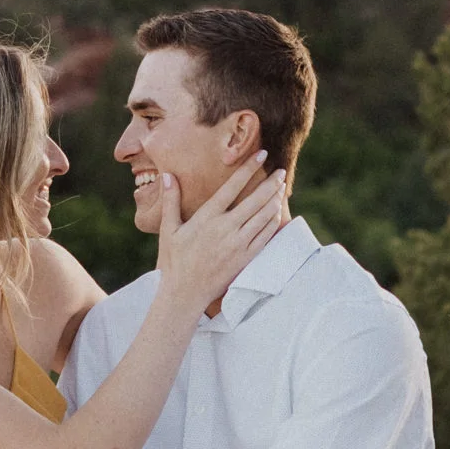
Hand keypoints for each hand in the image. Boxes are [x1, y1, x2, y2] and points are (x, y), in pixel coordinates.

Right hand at [155, 156, 286, 312]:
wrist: (185, 293)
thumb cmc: (175, 260)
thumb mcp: (168, 230)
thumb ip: (171, 201)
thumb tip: (168, 176)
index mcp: (207, 218)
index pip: (232, 187)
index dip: (248, 169)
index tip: (261, 155)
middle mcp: (226, 229)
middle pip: (255, 200)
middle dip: (271, 183)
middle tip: (281, 170)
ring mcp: (238, 244)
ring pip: (264, 216)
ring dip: (275, 199)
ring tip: (281, 187)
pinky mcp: (246, 258)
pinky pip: (266, 235)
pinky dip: (274, 221)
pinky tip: (276, 212)